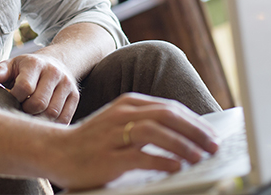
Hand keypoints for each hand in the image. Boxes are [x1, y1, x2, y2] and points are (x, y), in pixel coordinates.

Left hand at [0, 53, 78, 123]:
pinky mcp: (75, 96)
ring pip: (52, 113)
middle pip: (39, 103)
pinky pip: (63, 119)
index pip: (25, 88)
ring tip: (30, 115)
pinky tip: (41, 120)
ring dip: (38, 120)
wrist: (55, 63)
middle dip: (25, 112)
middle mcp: (54, 72)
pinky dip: (51, 124)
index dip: (14, 99)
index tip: (10, 100)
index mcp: (35, 63)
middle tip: (20, 110)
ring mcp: (67, 84)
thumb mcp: (11, 65)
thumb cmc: (26, 69)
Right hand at [47, 92, 219, 190]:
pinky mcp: (107, 157)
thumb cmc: (94, 141)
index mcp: (129, 103)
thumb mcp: (121, 124)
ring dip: (182, 144)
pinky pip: (139, 156)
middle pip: (167, 116)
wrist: (56, 151)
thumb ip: (147, 124)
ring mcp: (113, 134)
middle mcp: (122, 114)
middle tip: (214, 145)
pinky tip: (176, 167)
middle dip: (195, 131)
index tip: (213, 135)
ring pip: (155, 132)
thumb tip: (186, 136)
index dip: (195, 121)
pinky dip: (161, 160)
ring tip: (200, 156)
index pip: (170, 108)